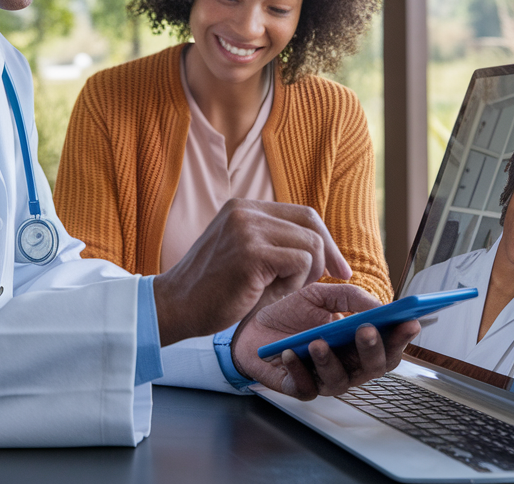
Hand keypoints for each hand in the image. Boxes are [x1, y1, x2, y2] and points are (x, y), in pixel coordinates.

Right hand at [154, 199, 350, 346]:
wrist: (175, 307)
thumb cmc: (212, 290)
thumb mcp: (244, 254)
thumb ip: (275, 243)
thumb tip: (324, 250)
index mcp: (243, 207)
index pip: (303, 213)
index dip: (326, 240)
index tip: (339, 268)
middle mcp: (245, 211)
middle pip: (312, 226)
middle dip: (326, 258)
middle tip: (326, 282)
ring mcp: (247, 229)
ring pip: (310, 245)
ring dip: (303, 275)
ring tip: (276, 290)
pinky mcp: (251, 253)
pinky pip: (300, 262)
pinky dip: (293, 284)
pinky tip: (268, 293)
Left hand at [231, 283, 419, 399]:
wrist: (253, 324)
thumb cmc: (292, 312)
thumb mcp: (321, 295)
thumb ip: (351, 297)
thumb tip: (379, 307)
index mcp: (358, 345)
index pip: (389, 347)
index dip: (402, 338)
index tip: (410, 322)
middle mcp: (347, 366)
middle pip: (372, 368)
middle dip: (372, 349)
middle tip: (366, 329)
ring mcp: (323, 380)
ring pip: (340, 382)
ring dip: (331, 362)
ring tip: (319, 342)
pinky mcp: (298, 387)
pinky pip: (304, 387)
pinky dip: (298, 370)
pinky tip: (289, 354)